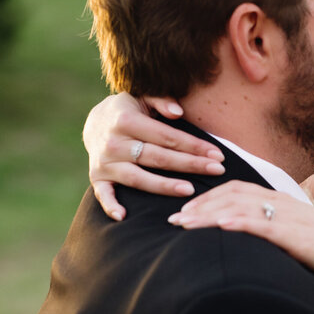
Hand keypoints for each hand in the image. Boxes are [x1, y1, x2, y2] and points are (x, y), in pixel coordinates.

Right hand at [84, 93, 224, 219]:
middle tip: (217, 171)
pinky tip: (123, 217)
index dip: (194, 146)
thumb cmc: (130, 110)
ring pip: (137, 178)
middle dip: (190, 164)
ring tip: (189, 191)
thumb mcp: (142, 97)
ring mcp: (104, 162)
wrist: (95, 122)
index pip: (167, 136)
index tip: (217, 155)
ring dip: (163, 186)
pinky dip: (110, 206)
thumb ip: (161, 101)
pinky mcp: (96, 177)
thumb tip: (178, 113)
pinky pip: (103, 194)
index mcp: (127, 120)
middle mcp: (114, 142)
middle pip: (157, 157)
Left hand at [168, 181, 313, 293]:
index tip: (186, 212)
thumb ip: (274, 232)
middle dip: (200, 205)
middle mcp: (281, 203)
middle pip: (232, 194)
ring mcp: (287, 217)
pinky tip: (221, 227)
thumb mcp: (296, 236)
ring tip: (185, 224)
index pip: (237, 189)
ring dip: (209, 214)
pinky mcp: (294, 235)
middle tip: (174, 219)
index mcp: (280, 201)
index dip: (208, 197)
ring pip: (240, 207)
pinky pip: (262, 224)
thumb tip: (250, 241)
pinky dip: (240, 222)